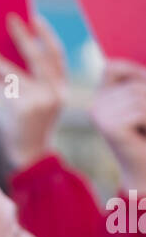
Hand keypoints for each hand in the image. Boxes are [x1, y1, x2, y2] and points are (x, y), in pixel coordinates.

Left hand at [0, 12, 66, 167]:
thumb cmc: (30, 128)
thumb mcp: (39, 103)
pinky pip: (2, 88)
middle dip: (22, 36)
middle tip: (9, 19)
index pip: (57, 55)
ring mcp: (40, 101)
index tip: (34, 19)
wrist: (31, 157)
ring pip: (12, 72)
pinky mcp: (23, 109)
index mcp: (61, 88)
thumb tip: (9, 55)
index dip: (47, 35)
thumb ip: (33, 82)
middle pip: (38, 56)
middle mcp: (54, 92)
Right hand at [91, 59, 145, 188]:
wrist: (145, 169)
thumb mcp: (141, 101)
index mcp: (100, 98)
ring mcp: (99, 117)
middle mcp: (95, 106)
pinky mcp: (109, 127)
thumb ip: (137, 82)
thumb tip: (123, 71)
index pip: (112, 67)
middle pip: (133, 85)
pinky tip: (144, 133)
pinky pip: (140, 112)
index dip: (134, 73)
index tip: (144, 95)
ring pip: (138, 97)